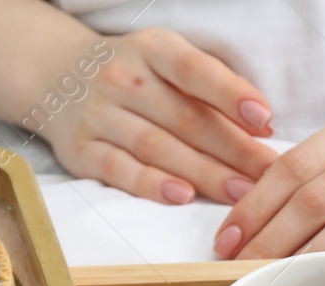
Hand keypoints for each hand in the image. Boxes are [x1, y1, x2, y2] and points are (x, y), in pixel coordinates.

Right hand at [44, 28, 278, 204]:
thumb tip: (263, 126)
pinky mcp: (82, 150)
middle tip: (268, 175)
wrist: (56, 76)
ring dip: (203, 174)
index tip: (265, 119)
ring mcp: (100, 114)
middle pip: (185, 118)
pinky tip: (182, 197)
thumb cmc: (136, 75)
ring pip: (157, 146)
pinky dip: (151, 184)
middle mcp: (124, 78)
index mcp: (153, 49)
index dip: (231, 94)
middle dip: (233, 150)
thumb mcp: (168, 62)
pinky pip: (120, 169)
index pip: (195, 70)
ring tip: (240, 194)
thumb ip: (212, 89)